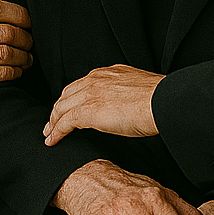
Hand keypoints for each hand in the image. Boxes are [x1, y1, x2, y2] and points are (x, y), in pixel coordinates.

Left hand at [45, 65, 162, 145]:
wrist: (164, 101)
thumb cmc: (159, 98)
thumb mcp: (136, 88)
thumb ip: (123, 93)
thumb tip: (124, 105)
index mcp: (106, 73)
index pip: (80, 85)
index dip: (70, 99)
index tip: (66, 109)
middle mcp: (95, 80)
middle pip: (66, 95)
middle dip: (56, 110)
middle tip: (51, 123)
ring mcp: (90, 94)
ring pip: (62, 108)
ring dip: (53, 122)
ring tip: (49, 134)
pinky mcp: (88, 111)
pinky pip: (65, 122)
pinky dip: (56, 131)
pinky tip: (53, 140)